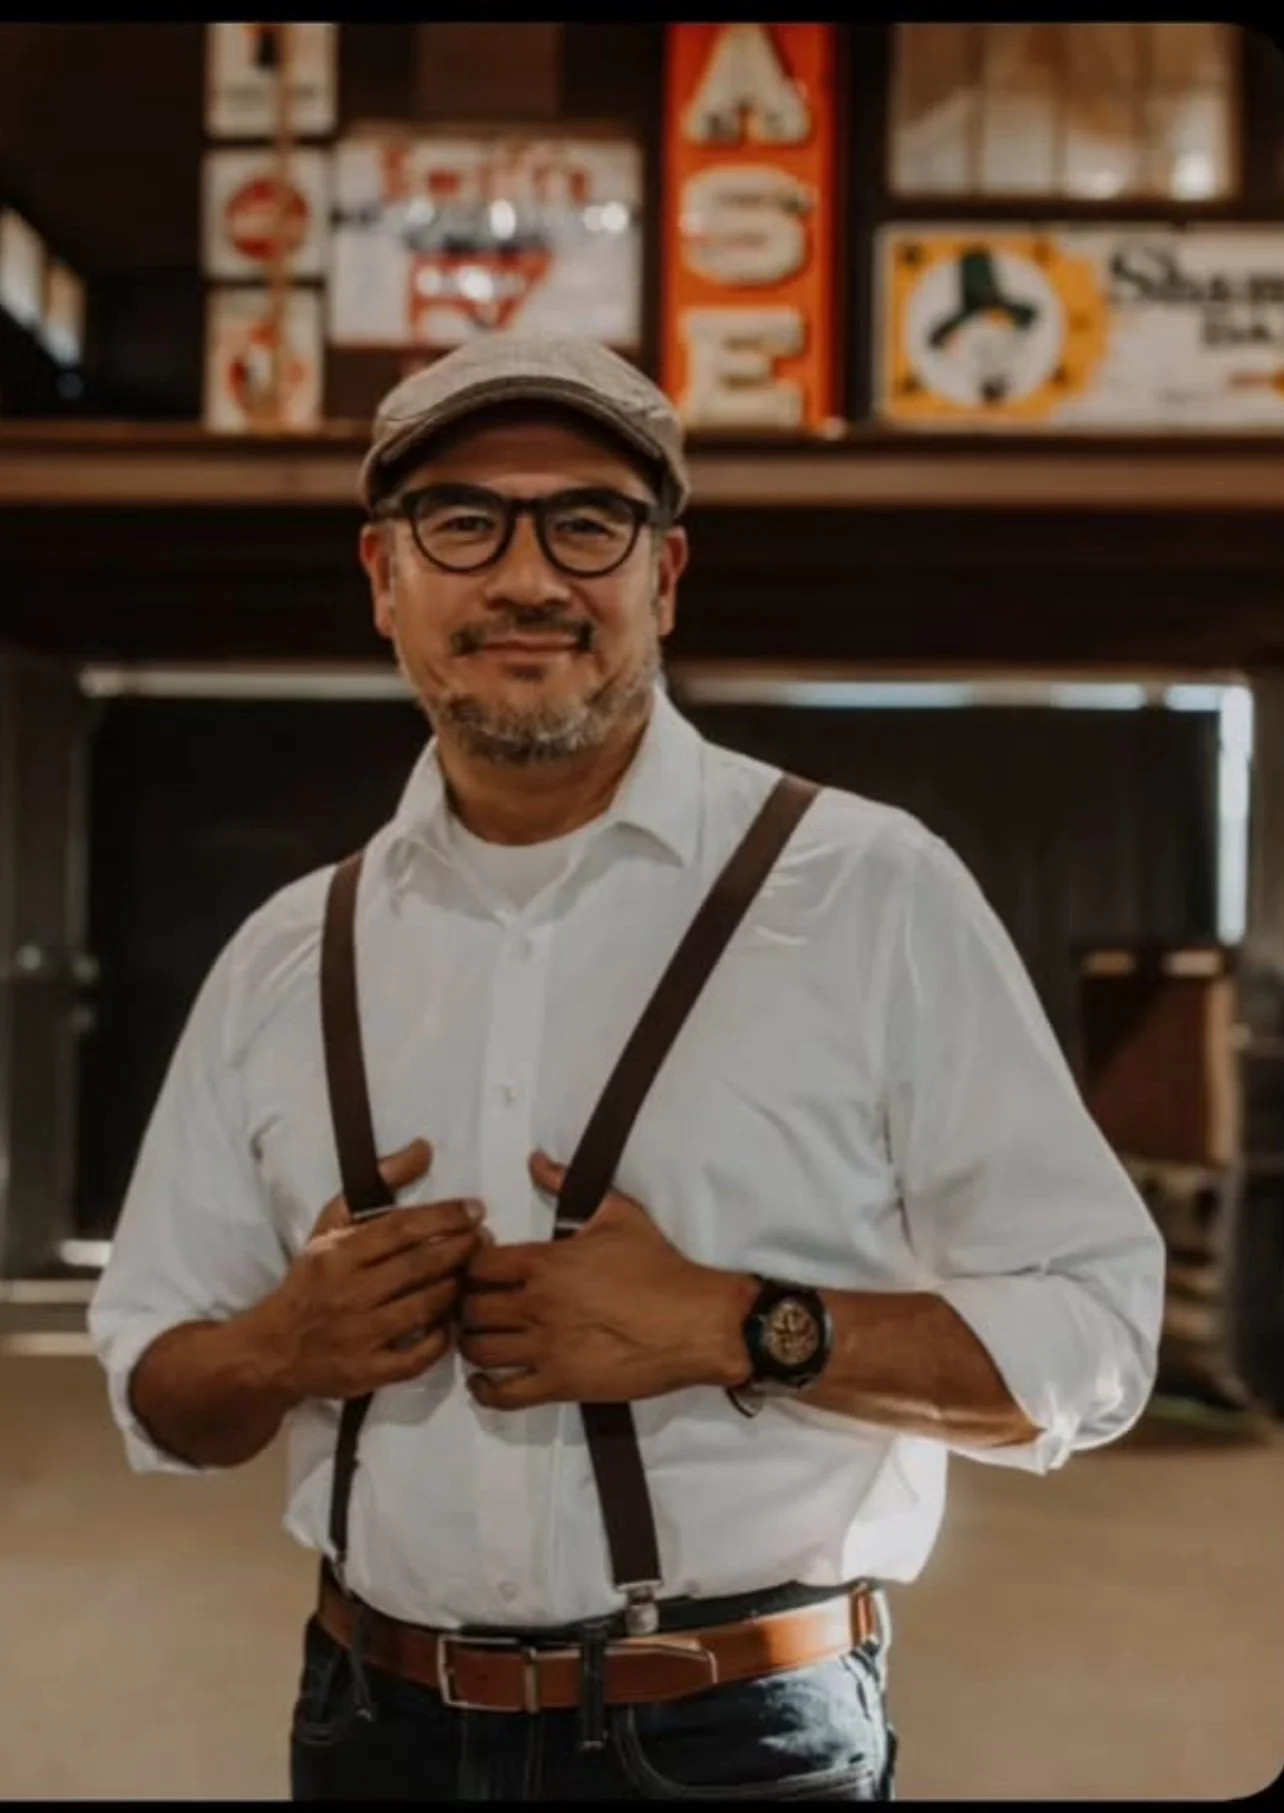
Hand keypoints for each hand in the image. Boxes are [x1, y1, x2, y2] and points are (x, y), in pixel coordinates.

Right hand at [255, 1139, 484, 1401]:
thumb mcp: (331, 1226)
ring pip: (423, 1308)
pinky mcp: (367, 1372)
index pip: (400, 1229)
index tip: (474, 1209)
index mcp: (338, 1254)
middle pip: (417, 1267)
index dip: (443, 1217)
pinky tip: (452, 1321)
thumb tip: (423, 1149)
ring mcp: (358, 1335)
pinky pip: (417, 1356)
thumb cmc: (312, 1280)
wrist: (274, 1349)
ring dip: (455, 1288)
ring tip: (472, 1274)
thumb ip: (377, 1185)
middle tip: (484, 1239)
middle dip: (459, 1249)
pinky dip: (441, 1339)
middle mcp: (348, 1292)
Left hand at [458, 1151, 755, 1410]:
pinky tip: (485, 1381)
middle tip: (476, 1305)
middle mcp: (537, 1305)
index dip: (470, 1265)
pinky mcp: (560, 1385)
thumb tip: (535, 1160)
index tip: (481, 1269)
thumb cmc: (660, 1266)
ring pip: (478, 1350)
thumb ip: (567, 1184)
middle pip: (470, 1308)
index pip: (477, 1265)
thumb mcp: (618, 1213)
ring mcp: (546, 1348)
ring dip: (472, 1344)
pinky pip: (503, 1395)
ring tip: (481, 1338)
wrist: (698, 1321)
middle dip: (466, 1305)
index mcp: (545, 1262)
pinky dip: (484, 1390)